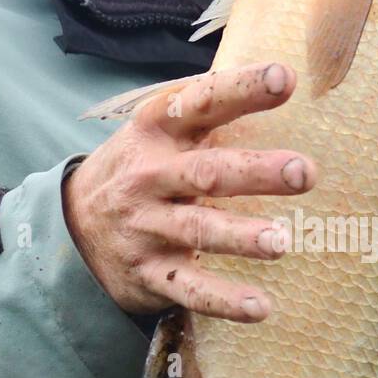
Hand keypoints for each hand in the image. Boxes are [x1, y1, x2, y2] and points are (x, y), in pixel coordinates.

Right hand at [62, 62, 315, 321]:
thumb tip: (281, 70)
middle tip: (305, 172)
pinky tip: (260, 308)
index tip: (286, 78)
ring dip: (241, 237)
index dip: (242, 89)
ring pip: (197, 230)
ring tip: (282, 242)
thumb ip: (208, 106)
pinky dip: (224, 300)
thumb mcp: (159, 130)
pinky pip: (190, 290)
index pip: (201, 102)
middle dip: (256, 171)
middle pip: (207, 172)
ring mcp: (147, 227)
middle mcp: (150, 176)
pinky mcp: (150, 273)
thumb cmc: (142, 168)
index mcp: (157, 130)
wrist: (72, 226)